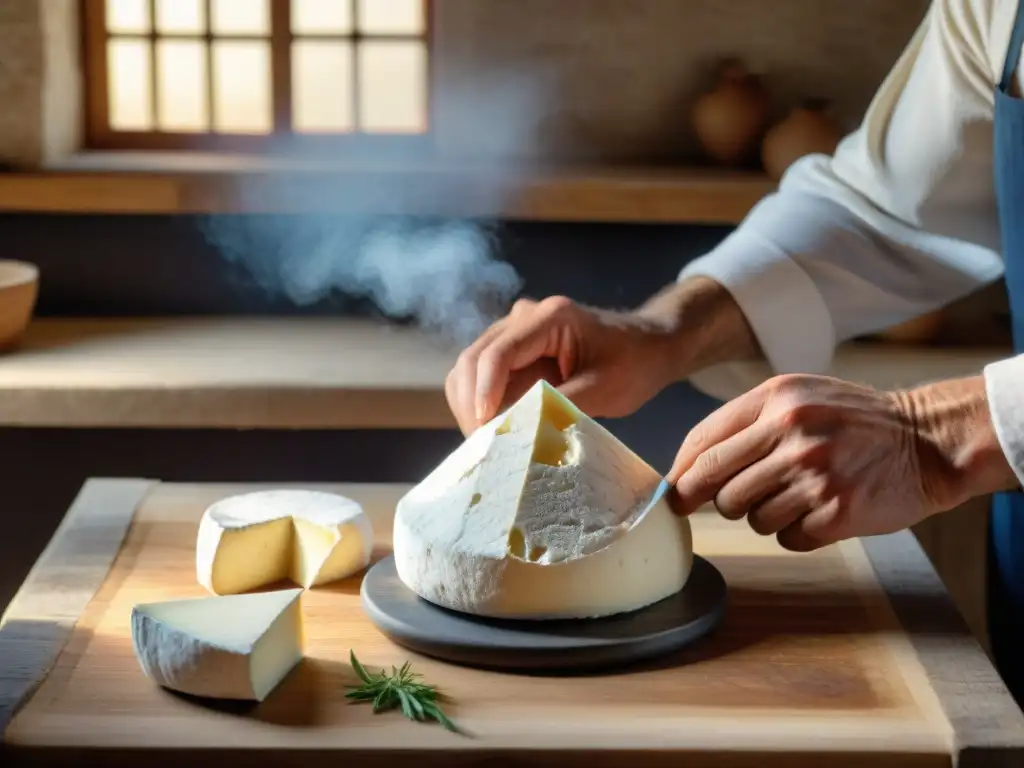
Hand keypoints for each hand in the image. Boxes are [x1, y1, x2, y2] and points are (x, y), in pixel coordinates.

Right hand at [444, 296, 678, 434]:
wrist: (648, 346)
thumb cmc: (634, 364)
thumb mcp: (604, 389)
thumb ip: (559, 406)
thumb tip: (515, 433)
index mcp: (550, 318)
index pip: (498, 353)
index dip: (484, 392)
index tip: (485, 431)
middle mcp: (522, 317)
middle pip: (472, 359)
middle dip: (472, 405)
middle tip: (483, 448)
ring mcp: (512, 332)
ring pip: (469, 369)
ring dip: (471, 407)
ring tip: (488, 443)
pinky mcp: (511, 351)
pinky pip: (481, 377)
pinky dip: (481, 405)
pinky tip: (495, 431)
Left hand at [668, 373, 1012, 551]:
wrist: (927, 440)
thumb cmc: (852, 421)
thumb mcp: (798, 397)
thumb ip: (745, 425)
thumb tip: (686, 470)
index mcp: (775, 399)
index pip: (704, 443)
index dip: (681, 475)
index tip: (672, 495)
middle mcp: (791, 432)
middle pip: (718, 486)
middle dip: (715, 501)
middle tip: (732, 501)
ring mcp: (814, 473)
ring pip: (750, 516)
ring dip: (764, 516)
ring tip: (796, 496)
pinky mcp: (836, 511)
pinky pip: (786, 538)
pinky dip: (795, 533)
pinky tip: (819, 511)